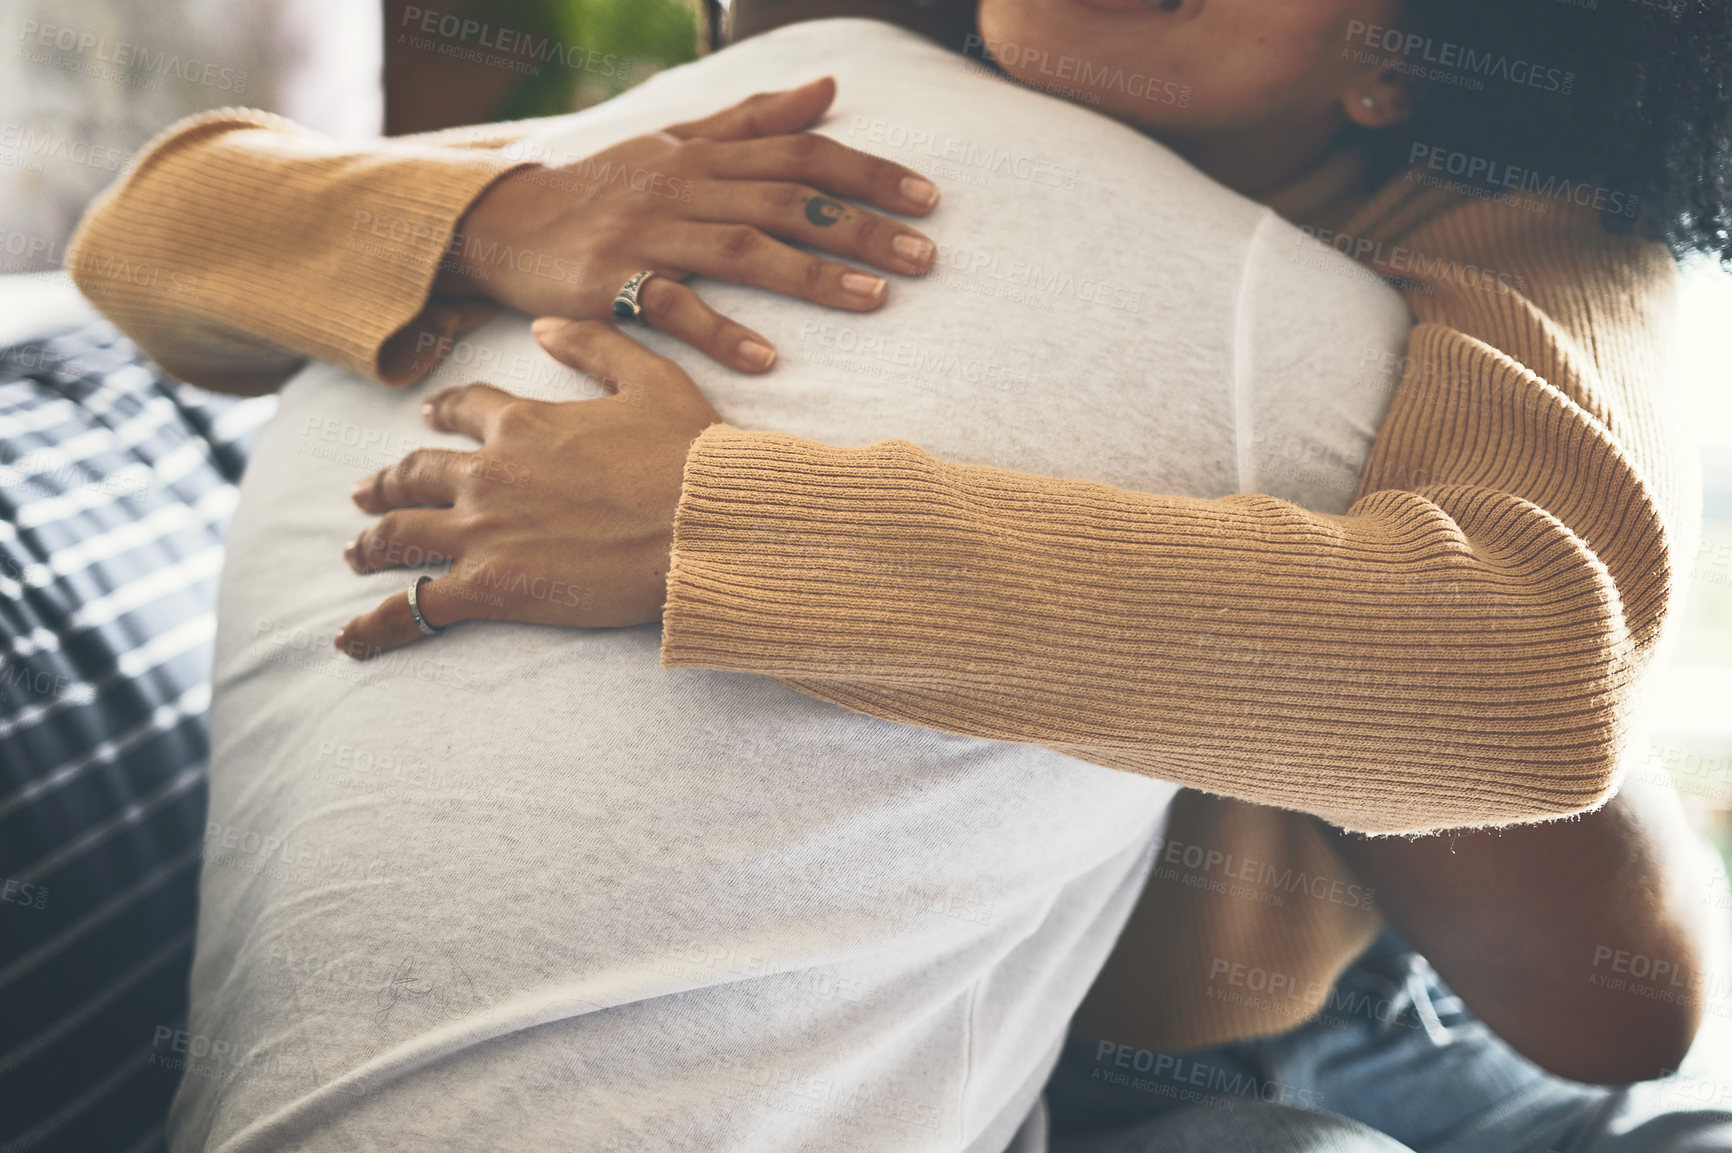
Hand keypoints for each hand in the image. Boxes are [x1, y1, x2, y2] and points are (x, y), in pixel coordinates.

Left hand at [335, 322, 714, 656]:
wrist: (707, 527)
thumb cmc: (692, 456)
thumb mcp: (652, 379)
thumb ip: (593, 346)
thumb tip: (540, 328)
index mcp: (525, 423)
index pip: (464, 409)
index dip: (441, 412)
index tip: (427, 418)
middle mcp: (490, 474)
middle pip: (415, 474)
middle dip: (386, 483)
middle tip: (365, 493)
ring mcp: (484, 532)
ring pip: (400, 535)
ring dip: (370, 543)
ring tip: (355, 554)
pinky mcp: (493, 587)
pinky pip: (418, 607)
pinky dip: (377, 624)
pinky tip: (350, 639)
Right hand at [437, 76, 940, 373]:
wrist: (503, 223)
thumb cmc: (603, 187)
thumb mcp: (675, 141)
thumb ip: (754, 120)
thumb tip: (829, 88)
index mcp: (704, 153)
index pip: (800, 155)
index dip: (868, 174)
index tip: (928, 200)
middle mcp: (682, 186)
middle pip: (786, 200)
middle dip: (861, 227)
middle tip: (925, 258)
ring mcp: (646, 234)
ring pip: (741, 248)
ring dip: (811, 275)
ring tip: (874, 300)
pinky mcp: (609, 282)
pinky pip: (671, 307)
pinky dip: (720, 331)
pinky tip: (767, 359)